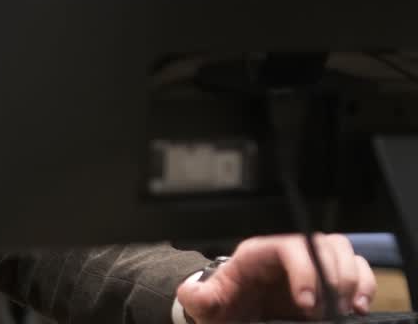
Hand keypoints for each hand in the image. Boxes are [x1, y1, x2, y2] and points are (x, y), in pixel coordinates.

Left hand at [177, 233, 376, 321]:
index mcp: (260, 253)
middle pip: (324, 245)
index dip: (304, 270)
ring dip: (353, 279)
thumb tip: (191, 293)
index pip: (290, 247)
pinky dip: (365, 284)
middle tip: (330, 310)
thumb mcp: (210, 302)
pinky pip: (357, 268)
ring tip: (348, 309)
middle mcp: (289, 252)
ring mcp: (311, 263)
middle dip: (334, 277)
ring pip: (343, 251)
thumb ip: (201, 297)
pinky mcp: (328, 278)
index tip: (308, 303)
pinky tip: (359, 307)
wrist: (235, 310)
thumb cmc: (225, 303)